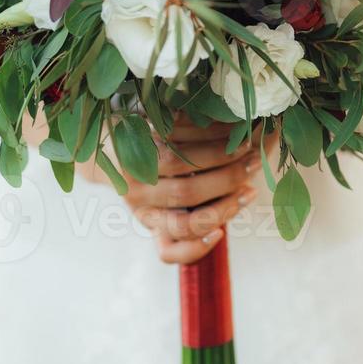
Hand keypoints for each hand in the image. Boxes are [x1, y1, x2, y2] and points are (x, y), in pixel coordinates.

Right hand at [80, 113, 275, 264]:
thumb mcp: (157, 118)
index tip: (242, 133)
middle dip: (227, 175)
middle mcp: (137, 188)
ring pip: (183, 223)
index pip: (178, 154)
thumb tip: (227, 111)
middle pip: (186, 190)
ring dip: (223, 209)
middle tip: (253, 161)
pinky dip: (196, 248)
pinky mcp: (151, 231)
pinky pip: (169, 252)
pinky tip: (220, 233)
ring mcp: (143, 213)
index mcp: (134, 155)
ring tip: (249, 191)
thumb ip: (184, 118)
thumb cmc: (144, 132)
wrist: (109, 158)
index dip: (213, 144)